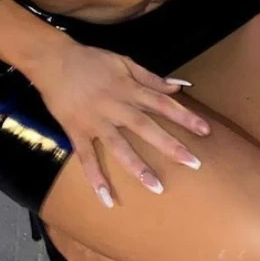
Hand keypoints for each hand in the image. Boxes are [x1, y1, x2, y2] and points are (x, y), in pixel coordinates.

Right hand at [32, 40, 210, 207]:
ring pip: (119, 147)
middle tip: (194, 163)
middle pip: (146, 127)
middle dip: (170, 145)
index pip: (163, 103)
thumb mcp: (124, 61)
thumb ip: (151, 77)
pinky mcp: (76, 131)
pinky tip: (107, 200)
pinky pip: (87, 159)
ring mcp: (95, 121)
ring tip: (156, 187)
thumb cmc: (91, 60)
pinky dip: (96, 179)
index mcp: (129, 88)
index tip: (205, 131)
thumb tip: (180, 86)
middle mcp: (115, 106)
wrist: (53, 60)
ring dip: (138, 168)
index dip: (185, 116)